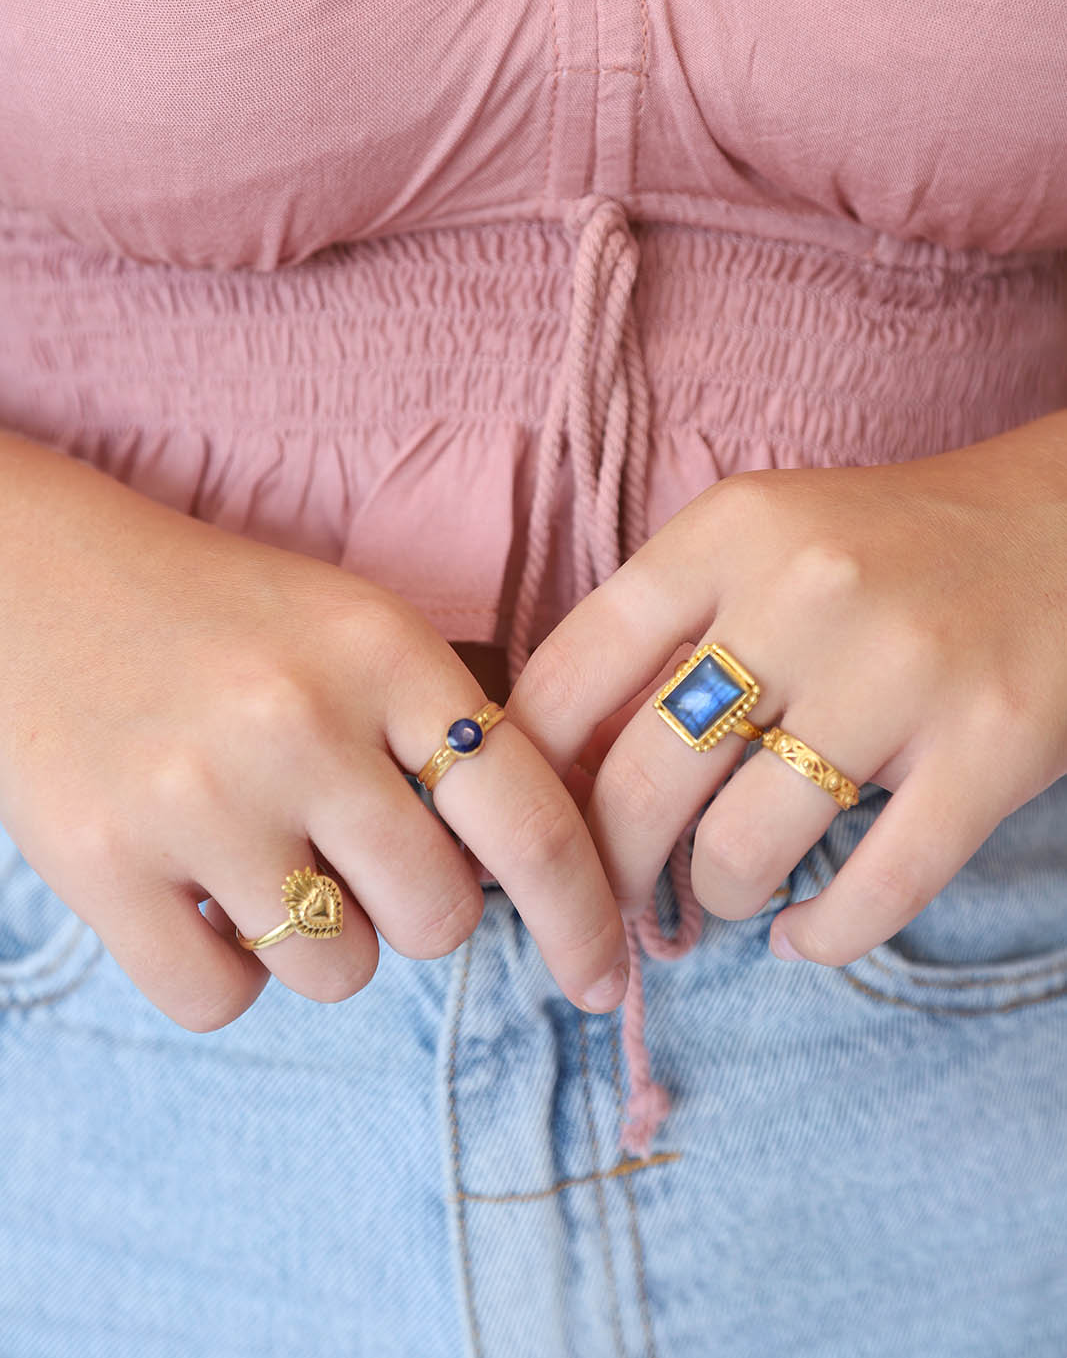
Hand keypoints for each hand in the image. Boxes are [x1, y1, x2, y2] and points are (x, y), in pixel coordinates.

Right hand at [0, 438, 630, 1027]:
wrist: (32, 577)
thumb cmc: (217, 615)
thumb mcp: (352, 627)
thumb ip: (441, 730)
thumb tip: (530, 876)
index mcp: (383, 649)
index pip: (529, 818)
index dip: (584, 916)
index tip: (605, 978)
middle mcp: (300, 721)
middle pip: (439, 918)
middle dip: (416, 908)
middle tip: (354, 852)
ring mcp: (198, 796)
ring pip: (338, 971)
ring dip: (320, 941)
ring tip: (263, 857)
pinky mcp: (100, 862)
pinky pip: (222, 1002)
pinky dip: (226, 970)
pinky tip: (199, 895)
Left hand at [505, 413, 1066, 964]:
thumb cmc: (886, 549)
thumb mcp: (762, 543)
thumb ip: (665, 628)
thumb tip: (557, 761)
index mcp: (728, 533)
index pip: (568, 677)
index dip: (528, 779)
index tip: (528, 828)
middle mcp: (804, 593)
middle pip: (640, 784)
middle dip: (610, 870)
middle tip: (618, 897)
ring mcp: (899, 673)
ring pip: (741, 850)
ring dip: (714, 897)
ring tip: (727, 890)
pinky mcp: (988, 749)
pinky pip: (872, 893)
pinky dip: (820, 938)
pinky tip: (803, 934)